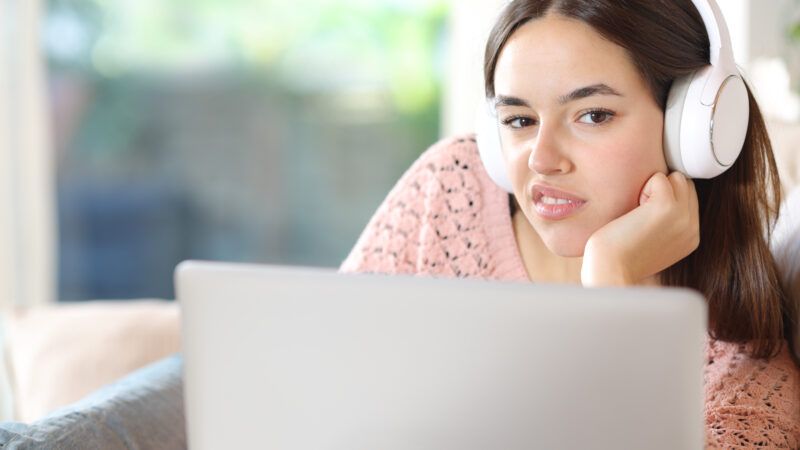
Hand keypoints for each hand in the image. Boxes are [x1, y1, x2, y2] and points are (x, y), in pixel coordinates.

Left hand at [581, 172, 699, 286]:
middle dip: (661, 191)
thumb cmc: (619, 258)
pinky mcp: (667, 206)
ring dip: (653, 188)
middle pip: (685, 185)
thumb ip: (666, 225)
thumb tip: (656, 200)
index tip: (644, 218)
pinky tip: (633, 211)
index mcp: (691, 237)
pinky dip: (643, 187)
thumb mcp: (652, 244)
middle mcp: (692, 227)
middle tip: (639, 215)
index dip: (665, 198)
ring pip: (676, 179)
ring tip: (638, 213)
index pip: (689, 198)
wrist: (611, 271)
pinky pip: (659, 178)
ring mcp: (682, 216)